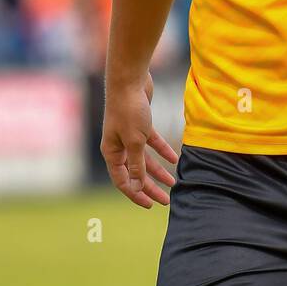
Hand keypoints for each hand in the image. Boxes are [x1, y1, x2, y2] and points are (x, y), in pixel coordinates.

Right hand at [100, 70, 178, 208]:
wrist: (129, 80)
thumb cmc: (129, 109)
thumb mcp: (135, 141)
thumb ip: (137, 165)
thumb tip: (136, 188)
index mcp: (111, 153)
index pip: (122, 180)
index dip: (136, 194)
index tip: (151, 205)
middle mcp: (118, 146)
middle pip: (135, 173)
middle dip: (150, 187)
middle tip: (166, 200)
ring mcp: (128, 135)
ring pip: (144, 159)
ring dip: (158, 171)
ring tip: (173, 183)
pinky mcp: (140, 124)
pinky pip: (152, 143)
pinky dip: (162, 151)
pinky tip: (174, 159)